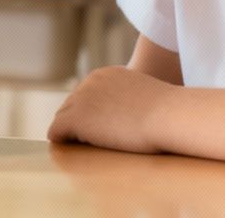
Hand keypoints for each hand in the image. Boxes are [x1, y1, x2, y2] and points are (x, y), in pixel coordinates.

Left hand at [47, 65, 172, 153]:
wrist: (168, 115)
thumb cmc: (167, 112)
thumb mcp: (145, 96)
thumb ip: (131, 100)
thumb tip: (131, 114)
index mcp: (106, 74)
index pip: (86, 94)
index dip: (90, 113)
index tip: (96, 128)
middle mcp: (90, 81)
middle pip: (71, 104)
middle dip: (76, 122)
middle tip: (85, 141)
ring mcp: (82, 99)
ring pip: (61, 117)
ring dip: (70, 132)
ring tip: (80, 148)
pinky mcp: (76, 118)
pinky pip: (56, 131)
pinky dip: (60, 141)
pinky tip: (70, 150)